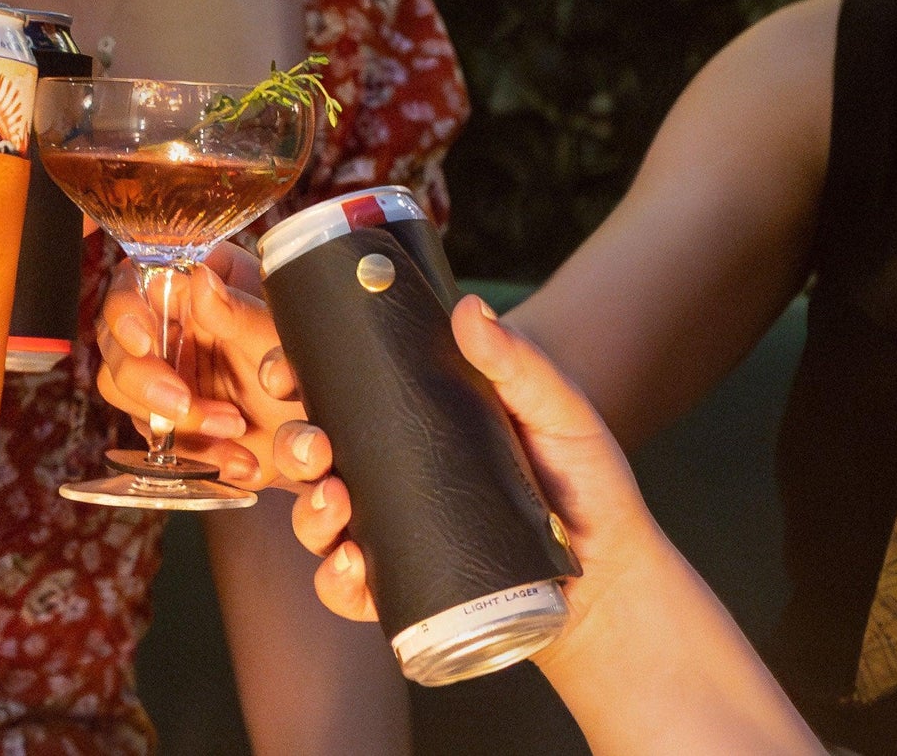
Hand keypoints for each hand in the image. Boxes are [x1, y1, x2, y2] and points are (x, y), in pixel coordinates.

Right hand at [94, 241, 300, 488]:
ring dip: (173, 419)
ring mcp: (163, 369)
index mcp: (195, 283)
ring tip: (233, 427)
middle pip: (116, 342)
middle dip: (145, 379)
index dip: (127, 311)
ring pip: (122, 391)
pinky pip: (154, 436)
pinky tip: (236, 458)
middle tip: (182, 403)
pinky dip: (193, 451)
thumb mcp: (277, 334)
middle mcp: (170, 324)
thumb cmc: (305, 361)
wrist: (323, 426)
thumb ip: (238, 310)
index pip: (134, 282)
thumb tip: (199, 280)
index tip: (143, 342)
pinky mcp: (165, 415)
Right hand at [278, 294, 668, 658]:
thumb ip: (518, 362)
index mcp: (411, 417)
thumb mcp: (556, 408)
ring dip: (308, 511)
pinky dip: (335, 579)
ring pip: (316, 519)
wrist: (612, 570)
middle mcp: (389, 471)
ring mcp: (389, 531)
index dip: (294, 378)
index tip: (284, 370)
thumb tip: (469, 309)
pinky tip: (351, 564)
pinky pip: (346, 588)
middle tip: (315, 447)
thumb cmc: (585, 478)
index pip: (337, 390)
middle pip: (310, 453)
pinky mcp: (401, 587)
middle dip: (294, 446)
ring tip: (336, 502)